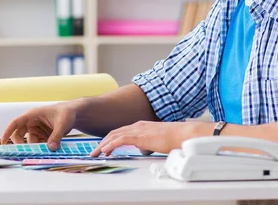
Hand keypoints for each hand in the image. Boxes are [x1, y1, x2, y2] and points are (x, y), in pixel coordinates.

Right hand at [0, 102, 77, 150]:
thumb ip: (56, 136)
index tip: (3, 142)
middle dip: (21, 144)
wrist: (73, 114)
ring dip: (34, 148)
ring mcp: (36, 130)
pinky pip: (37, 144)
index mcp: (33, 115)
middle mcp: (32, 123)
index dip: (7, 132)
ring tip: (42, 153)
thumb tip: (51, 148)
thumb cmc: (66, 113)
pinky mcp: (42, 136)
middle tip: (26, 153)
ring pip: (28, 142)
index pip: (16, 123)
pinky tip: (47, 150)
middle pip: (19, 135)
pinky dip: (40, 149)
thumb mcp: (62, 124)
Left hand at [90, 120, 208, 156]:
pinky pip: (121, 140)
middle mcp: (138, 126)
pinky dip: (111, 145)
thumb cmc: (174, 138)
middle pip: (114, 132)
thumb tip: (144, 149)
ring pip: (115, 135)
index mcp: (141, 126)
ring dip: (103, 145)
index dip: (110, 139)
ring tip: (95, 153)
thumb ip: (148, 143)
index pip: (121, 131)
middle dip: (102, 142)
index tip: (103, 147)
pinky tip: (105, 150)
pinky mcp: (140, 136)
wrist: (183, 134)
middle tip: (95, 151)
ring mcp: (138, 130)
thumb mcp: (157, 141)